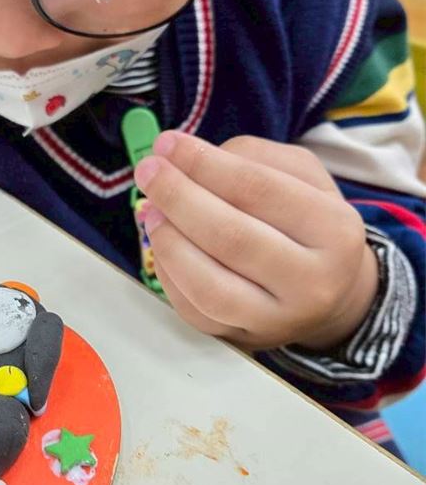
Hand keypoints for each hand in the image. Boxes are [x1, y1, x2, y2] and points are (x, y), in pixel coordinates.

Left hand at [134, 132, 378, 351]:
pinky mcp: (244, 340)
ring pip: (208, 285)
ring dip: (168, 241)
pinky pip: (194, 310)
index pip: (258, 190)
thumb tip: (188, 159)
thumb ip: (251, 157)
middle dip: (178, 198)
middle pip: (231, 237)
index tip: (168, 144)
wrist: (333, 294)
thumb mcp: (302, 176)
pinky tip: (161, 242)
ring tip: (151, 209)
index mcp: (335, 231)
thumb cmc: (309, 223)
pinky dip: (167, 273)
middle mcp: (312, 283)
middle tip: (148, 171)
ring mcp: (277, 320)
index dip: (204, 164)